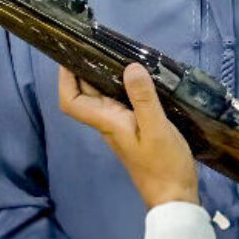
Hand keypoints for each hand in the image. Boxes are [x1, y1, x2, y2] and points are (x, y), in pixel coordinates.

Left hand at [58, 64, 198, 208]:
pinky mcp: (134, 127)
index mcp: (107, 122)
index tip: (69, 55)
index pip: (71, 101)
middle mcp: (108, 122)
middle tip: (93, 42)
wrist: (174, 196)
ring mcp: (120, 125)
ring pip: (102, 96)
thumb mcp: (157, 129)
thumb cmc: (164, 165)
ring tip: (113, 51)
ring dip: (102, 74)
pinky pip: (119, 101)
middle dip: (82, 68)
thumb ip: (143, 99)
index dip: (64, 79)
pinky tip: (135, 75)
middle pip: (85, 94)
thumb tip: (130, 67)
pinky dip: (120, 84)